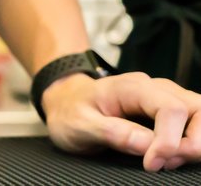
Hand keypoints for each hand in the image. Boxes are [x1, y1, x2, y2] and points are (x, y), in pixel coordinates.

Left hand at [43, 72, 200, 171]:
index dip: (169, 140)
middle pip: (196, 107)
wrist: (64, 102)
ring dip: (195, 141)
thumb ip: (112, 132)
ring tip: (170, 160)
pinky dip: (190, 141)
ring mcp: (163, 97)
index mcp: (131, 87)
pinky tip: (171, 156)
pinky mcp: (167, 111)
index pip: (170, 108)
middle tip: (169, 162)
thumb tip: (146, 145)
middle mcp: (154, 88)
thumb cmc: (71, 111)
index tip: (152, 164)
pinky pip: (192, 122)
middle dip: (193, 140)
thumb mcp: (79, 124)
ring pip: (199, 113)